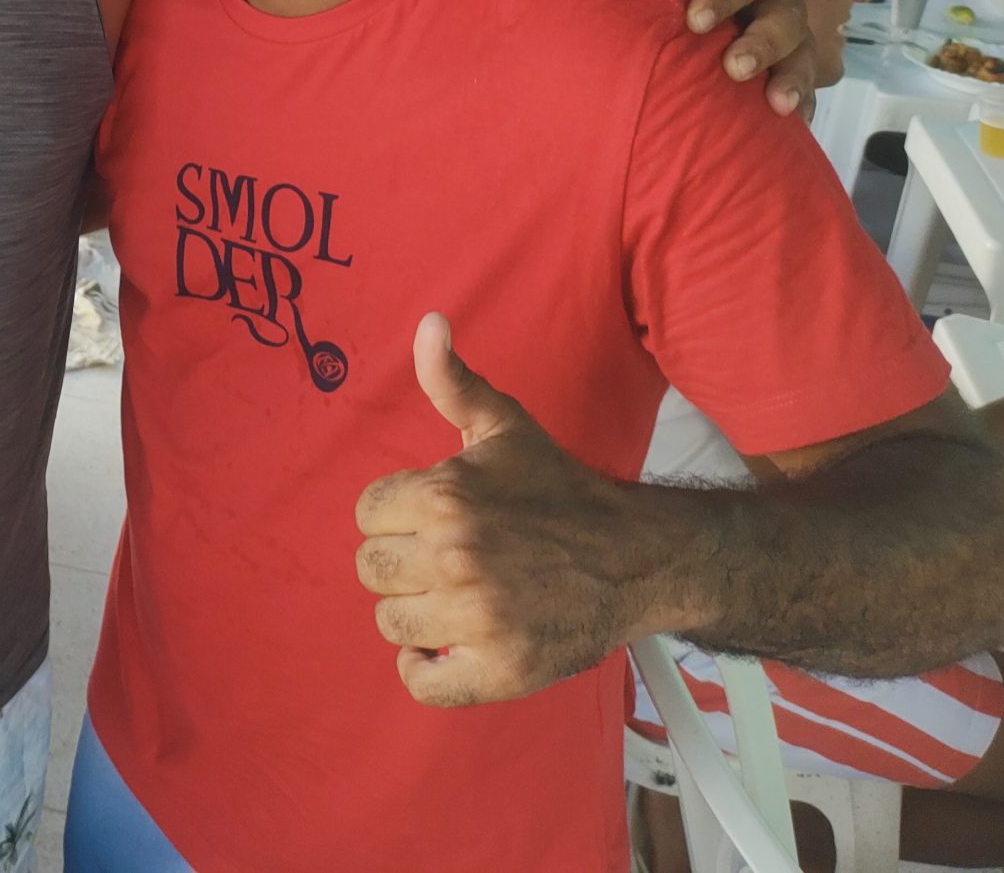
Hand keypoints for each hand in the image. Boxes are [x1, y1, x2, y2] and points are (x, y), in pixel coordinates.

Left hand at [355, 315, 658, 705]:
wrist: (637, 557)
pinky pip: (422, 681)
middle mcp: (456, 557)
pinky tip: (448, 644)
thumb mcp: (503, 425)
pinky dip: (425, 669)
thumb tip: (427, 322)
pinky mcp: (500, 669)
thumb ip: (452, 379)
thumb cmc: (557, 489)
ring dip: (415, 612)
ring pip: (390, 622)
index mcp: (446, 495)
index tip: (432, 517)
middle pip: (371, 569)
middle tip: (443, 559)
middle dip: (401, 562)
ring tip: (453, 597)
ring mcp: (478, 618)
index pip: (366, 514)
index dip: (396, 515)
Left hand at [627, 0, 815, 115]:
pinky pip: (804, 81)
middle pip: (785, 16)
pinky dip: (803, 102)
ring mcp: (787, 26)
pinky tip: (796, 126)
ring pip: (802, 51)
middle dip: (763, 43)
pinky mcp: (786, 57)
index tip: (695, 21)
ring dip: (793, 78)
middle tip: (734, 67)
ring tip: (779, 105)